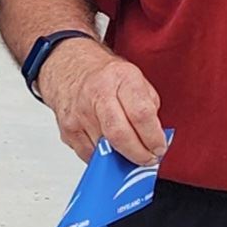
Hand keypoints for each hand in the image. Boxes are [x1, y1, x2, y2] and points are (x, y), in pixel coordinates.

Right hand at [36, 37, 166, 166]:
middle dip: (138, 154)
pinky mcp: (67, 129)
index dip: (153, 138)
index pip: (141, 114)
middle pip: (120, 135)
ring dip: (121, 157)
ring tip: (130, 151)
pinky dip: (103, 158)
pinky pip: (89, 155)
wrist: (70, 67)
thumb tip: (154, 140)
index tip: (159, 148)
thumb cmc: (106, 76)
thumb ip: (148, 108)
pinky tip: (109, 148)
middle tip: (148, 159)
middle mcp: (98, 94)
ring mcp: (80, 113)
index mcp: (122, 78)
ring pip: (104, 150)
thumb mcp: (136, 80)